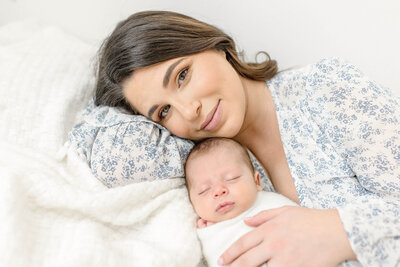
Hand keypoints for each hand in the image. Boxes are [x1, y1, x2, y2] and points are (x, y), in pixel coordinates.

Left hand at [218, 206, 355, 266]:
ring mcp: (284, 259)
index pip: (243, 243)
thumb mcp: (284, 211)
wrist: (337, 231)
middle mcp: (273, 244)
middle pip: (246, 260)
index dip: (230, 253)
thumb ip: (263, 216)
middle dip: (233, 266)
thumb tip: (246, 222)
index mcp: (269, 229)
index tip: (221, 260)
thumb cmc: (311, 219)